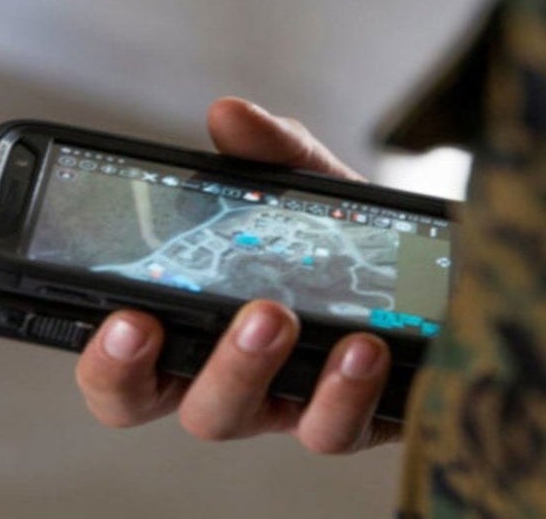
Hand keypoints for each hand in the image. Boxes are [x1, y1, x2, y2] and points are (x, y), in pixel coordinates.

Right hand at [74, 97, 401, 452]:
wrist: (438, 271)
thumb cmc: (344, 237)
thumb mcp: (305, 188)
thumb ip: (266, 155)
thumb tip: (229, 114)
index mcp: (193, 325)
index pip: (124, 366)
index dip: (107, 360)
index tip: (125, 320)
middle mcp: (227, 375)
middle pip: (174, 407)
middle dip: (171, 369)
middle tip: (201, 320)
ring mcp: (284, 402)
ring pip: (242, 420)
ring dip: (252, 371)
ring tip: (280, 314)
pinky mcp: (349, 421)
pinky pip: (331, 431)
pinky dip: (344, 392)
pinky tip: (364, 346)